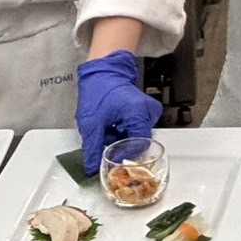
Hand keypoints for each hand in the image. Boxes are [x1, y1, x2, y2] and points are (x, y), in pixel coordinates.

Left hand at [76, 51, 162, 175]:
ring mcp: (149, 111)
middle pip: (137, 142)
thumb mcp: (91, 123)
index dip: (123, 155)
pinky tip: (112, 124)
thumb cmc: (98, 90)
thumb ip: (92, 148)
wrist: (102, 72)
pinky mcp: (145, 111)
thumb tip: (91, 168)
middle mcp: (148, 112)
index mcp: (138, 113)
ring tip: (106, 128)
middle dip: (119, 145)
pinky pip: (136, 129)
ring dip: (119, 138)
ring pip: (136, 136)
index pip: (138, 146)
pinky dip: (122, 131)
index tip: (111, 159)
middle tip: (104, 140)